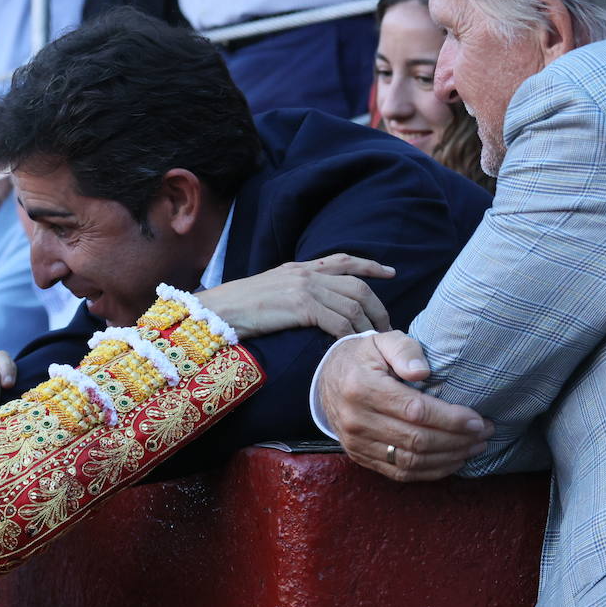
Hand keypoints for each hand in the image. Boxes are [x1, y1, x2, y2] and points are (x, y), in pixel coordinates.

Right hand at [197, 254, 394, 340]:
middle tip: (387, 327)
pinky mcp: (300, 305)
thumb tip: (310, 308)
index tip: (390, 272)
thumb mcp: (269, 292)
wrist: (215, 312)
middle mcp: (305, 273)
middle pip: (357, 286)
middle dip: (377, 307)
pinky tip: (352, 346)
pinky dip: (349, 334)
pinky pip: (337, 321)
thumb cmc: (236, 310)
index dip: (370, 265)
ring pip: (351, 305)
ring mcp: (303, 288)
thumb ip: (292, 293)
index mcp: (299, 268)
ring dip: (366, 326)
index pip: (343, 260)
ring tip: (374, 342)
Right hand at [316, 331, 492, 481]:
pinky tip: (453, 460)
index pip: (415, 411)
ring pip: (411, 461)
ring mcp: (356, 442)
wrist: (328, 379)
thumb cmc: (364, 357)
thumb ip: (404, 350)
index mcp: (361, 388)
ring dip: (449, 458)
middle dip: (458, 440)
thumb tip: (423, 371)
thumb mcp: (382, 340)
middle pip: (417, 440)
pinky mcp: (359, 457)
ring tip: (475, 447)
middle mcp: (356, 419)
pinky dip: (431, 471)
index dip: (451, 419)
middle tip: (484, 433)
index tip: (478, 419)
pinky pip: (400, 472)